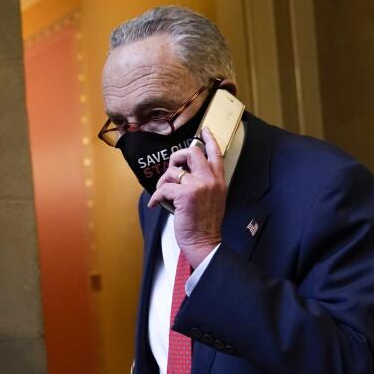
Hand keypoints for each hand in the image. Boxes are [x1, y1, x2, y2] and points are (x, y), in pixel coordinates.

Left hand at [147, 127, 226, 267]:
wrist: (204, 242)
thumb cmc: (205, 225)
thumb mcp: (214, 200)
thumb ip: (205, 184)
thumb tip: (185, 174)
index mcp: (218, 181)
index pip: (216, 154)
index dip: (209, 139)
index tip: (204, 130)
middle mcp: (210, 180)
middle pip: (192, 152)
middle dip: (176, 157)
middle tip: (172, 169)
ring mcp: (198, 186)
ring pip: (173, 171)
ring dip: (163, 182)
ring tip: (163, 194)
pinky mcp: (185, 195)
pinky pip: (164, 188)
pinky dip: (156, 197)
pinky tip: (155, 204)